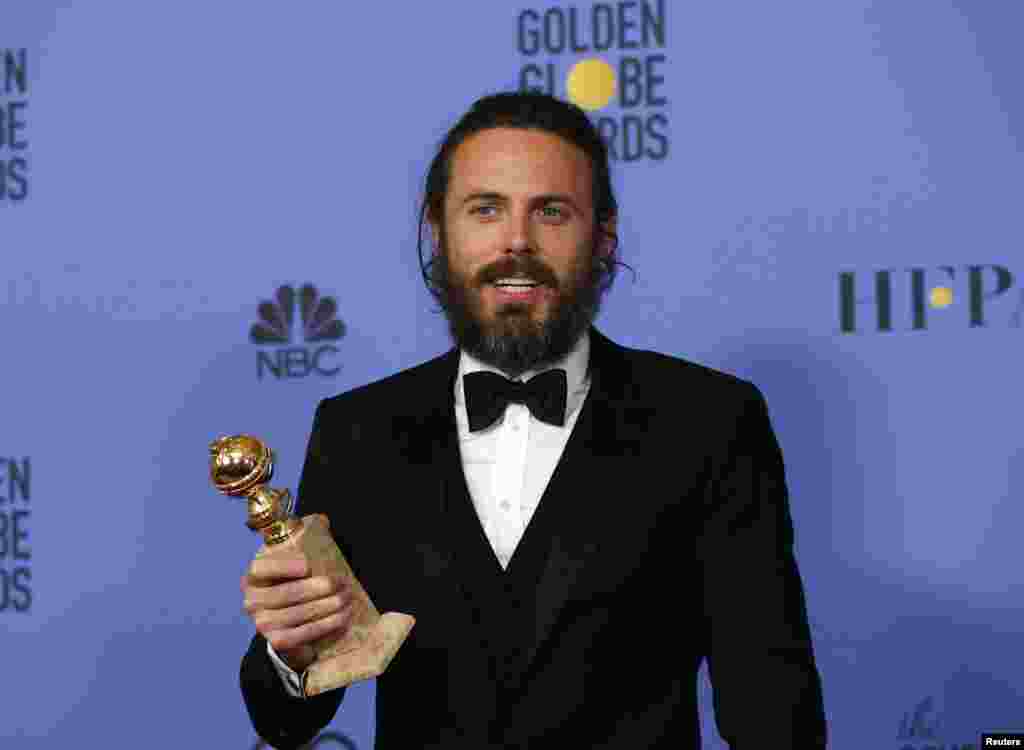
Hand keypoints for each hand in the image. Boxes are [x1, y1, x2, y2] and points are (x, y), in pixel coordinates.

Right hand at [241, 516, 353, 672]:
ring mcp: (262, 624)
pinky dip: (325, 625)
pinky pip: (303, 634)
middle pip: (285, 594)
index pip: (260, 568)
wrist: (288, 623)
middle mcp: (252, 601)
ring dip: (327, 607)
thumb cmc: (295, 584)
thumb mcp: (297, 561)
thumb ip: (306, 538)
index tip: (308, 565)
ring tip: (347, 599)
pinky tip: (342, 617)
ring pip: (297, 614)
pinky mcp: (277, 641)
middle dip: (318, 588)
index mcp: (254, 576)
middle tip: (342, 584)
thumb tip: (324, 520)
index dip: (283, 566)